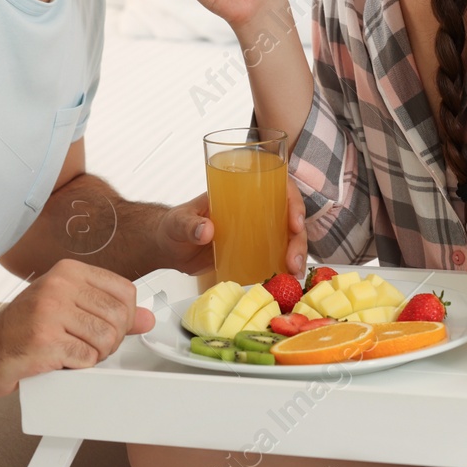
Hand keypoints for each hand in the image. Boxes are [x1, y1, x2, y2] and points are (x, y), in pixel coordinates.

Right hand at [0, 259, 153, 395]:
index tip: (109, 326)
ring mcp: (50, 312)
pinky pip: (87, 359)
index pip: (125, 292)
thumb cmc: (24, 328)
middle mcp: (59, 286)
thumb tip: (147, 318)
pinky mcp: (45, 341)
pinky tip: (61, 361)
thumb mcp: (69, 307)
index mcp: (68, 272)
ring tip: (75, 353)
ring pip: (106, 339)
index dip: (125, 317)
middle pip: (119, 317)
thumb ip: (109, 311)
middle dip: (112, 340)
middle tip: (89, 346)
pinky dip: (79, 367)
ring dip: (96, 355)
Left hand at [159, 183, 307, 277]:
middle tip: (294, 260)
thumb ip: (189, 225)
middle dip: (298, 238)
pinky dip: (284, 266)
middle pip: (288, 216)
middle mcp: (253, 209)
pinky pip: (275, 254)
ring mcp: (254, 231)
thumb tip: (206, 230)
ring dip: (296, 254)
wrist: (168, 247)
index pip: (276, 188)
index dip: (293, 202)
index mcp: (239, 192)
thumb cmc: (173, 225)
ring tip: (294, 273)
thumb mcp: (178, 222)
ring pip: (287, 236)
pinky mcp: (250, 251)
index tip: (295, 223)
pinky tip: (289, 279)